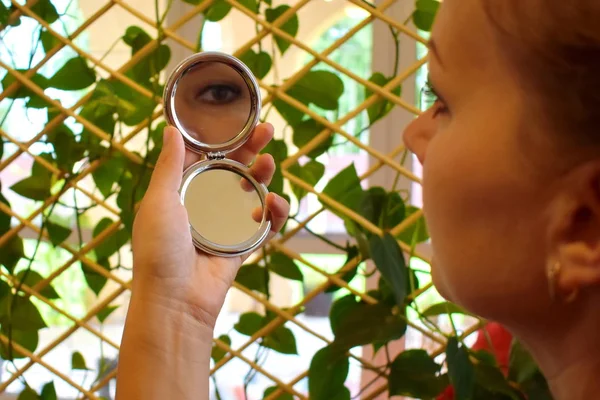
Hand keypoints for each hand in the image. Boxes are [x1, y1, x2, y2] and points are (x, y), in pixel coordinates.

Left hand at [131, 123, 289, 329]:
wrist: (176, 300)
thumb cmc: (159, 250)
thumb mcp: (159, 201)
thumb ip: (170, 166)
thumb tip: (171, 129)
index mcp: (183, 189)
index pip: (206, 155)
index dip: (223, 137)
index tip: (239, 120)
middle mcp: (206, 201)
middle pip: (234, 168)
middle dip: (252, 148)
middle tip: (268, 131)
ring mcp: (226, 222)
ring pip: (252, 191)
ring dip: (264, 175)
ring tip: (269, 165)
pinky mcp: (242, 242)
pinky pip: (265, 223)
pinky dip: (274, 213)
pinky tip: (274, 204)